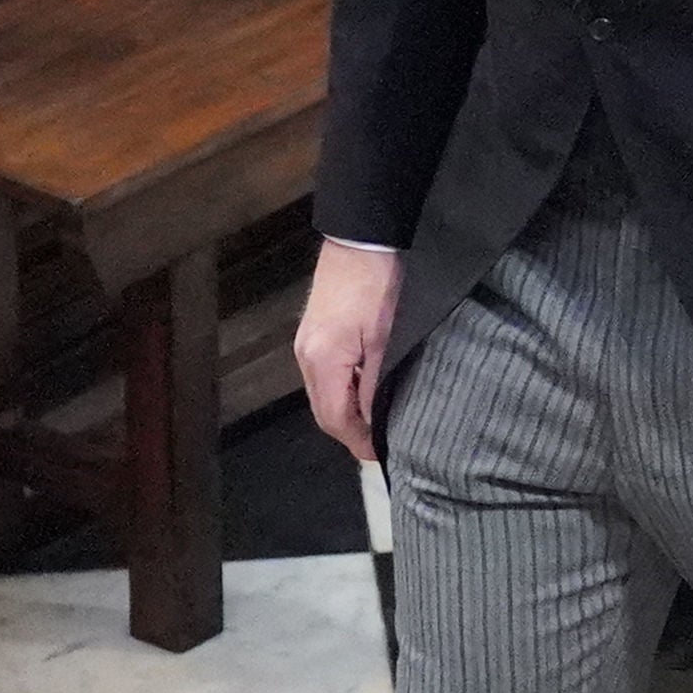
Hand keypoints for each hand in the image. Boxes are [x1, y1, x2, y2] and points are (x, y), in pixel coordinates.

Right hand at [294, 239, 403, 462]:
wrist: (362, 239)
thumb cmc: (381, 284)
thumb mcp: (387, 335)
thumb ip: (378, 379)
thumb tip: (375, 417)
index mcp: (323, 359)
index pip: (335, 417)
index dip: (358, 439)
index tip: (382, 454)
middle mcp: (306, 357)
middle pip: (324, 410)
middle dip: (351, 431)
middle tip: (382, 443)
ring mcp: (305, 345)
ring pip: (323, 395)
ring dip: (347, 412)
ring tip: (378, 422)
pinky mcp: (312, 335)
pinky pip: (325, 376)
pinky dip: (343, 391)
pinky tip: (366, 392)